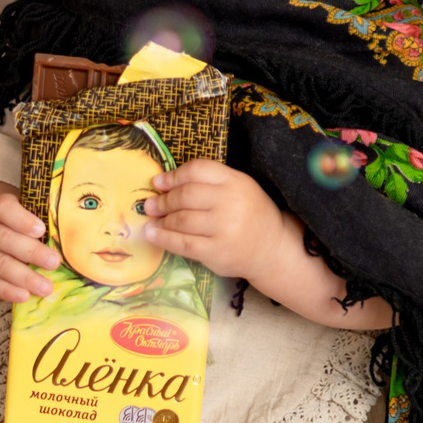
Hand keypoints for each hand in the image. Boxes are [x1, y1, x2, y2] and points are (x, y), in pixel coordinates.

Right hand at [0, 178, 58, 302]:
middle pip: (3, 239)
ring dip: (23, 277)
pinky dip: (8, 291)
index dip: (21, 220)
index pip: (4, 209)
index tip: (41, 229)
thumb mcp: (25, 211)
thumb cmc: (15, 223)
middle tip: (54, 262)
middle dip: (31, 252)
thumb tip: (74, 229)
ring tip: (46, 287)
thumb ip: (42, 217)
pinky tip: (25, 296)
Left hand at [142, 159, 292, 283]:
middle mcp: (230, 202)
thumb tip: (163, 183)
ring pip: (181, 220)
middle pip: (185, 196)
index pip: (197, 170)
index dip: (173, 176)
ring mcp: (224, 228)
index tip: (158, 183)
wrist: (272, 248)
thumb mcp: (237, 188)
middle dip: (163, 201)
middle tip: (151, 205)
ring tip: (152, 221)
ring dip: (161, 220)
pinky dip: (164, 238)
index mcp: (235, 181)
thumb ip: (208, 183)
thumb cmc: (249, 215)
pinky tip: (153, 235)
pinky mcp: (217, 251)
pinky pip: (183, 244)